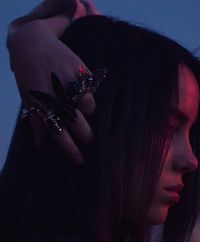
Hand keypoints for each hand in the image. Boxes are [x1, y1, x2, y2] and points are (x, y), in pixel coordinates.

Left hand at [7, 0, 99, 164]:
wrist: (32, 42)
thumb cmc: (28, 75)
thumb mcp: (29, 100)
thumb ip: (36, 123)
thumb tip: (40, 147)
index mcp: (43, 106)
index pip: (60, 135)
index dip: (71, 151)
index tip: (80, 161)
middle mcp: (57, 97)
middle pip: (79, 125)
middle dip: (88, 137)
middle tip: (91, 140)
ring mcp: (69, 83)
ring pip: (89, 107)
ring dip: (89, 112)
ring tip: (84, 109)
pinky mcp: (78, 70)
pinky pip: (91, 88)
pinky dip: (90, 92)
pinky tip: (84, 90)